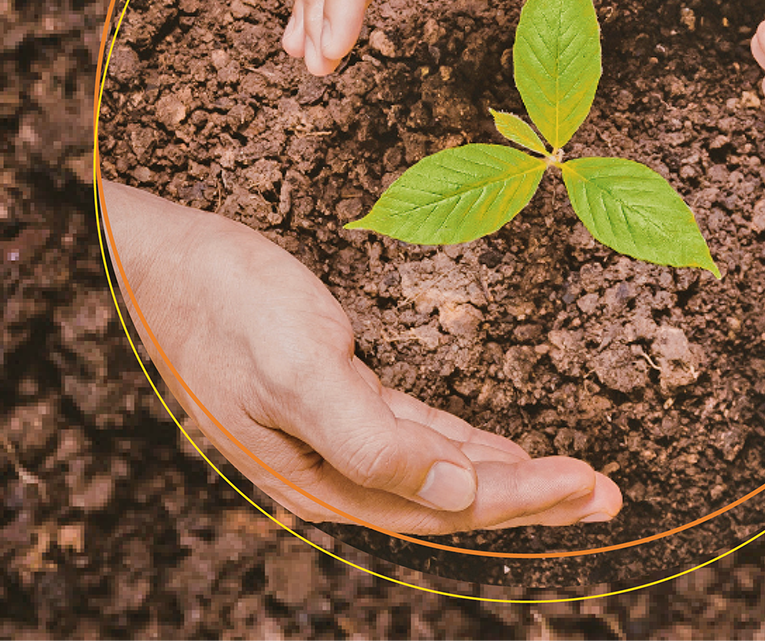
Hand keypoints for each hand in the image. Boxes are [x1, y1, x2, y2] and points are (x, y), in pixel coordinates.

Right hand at [100, 181, 620, 532]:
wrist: (158, 260)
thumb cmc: (223, 306)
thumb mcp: (299, 371)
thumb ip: (373, 442)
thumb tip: (455, 499)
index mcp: (324, 478)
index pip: (445, 504)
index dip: (523, 500)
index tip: (590, 486)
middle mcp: (331, 470)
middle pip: (451, 496)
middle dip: (532, 496)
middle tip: (606, 494)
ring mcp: (331, 436)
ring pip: (438, 467)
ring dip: (505, 471)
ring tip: (571, 477)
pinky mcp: (332, 397)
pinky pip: (414, 432)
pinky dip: (460, 442)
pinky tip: (494, 449)